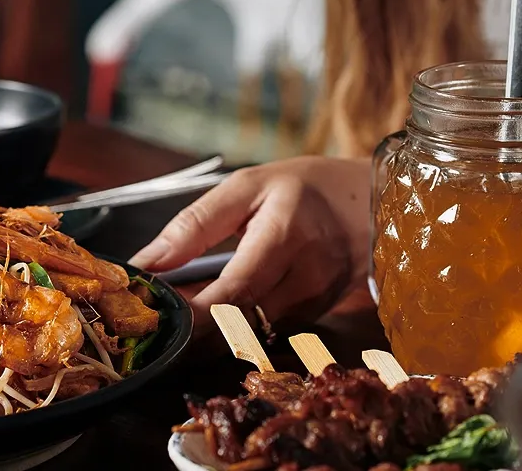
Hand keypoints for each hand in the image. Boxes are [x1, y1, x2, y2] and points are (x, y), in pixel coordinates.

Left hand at [131, 156, 370, 325]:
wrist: (374, 200)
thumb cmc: (303, 187)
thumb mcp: (246, 187)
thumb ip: (195, 225)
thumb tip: (147, 262)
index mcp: (285, 236)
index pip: (235, 291)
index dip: (195, 314)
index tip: (159, 319)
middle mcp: (307, 277)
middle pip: (241, 322)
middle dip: (194, 330)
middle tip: (156, 327)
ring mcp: (318, 302)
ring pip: (252, 333)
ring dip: (212, 332)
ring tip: (177, 321)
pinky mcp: (319, 316)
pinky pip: (268, 330)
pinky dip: (237, 327)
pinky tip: (214, 317)